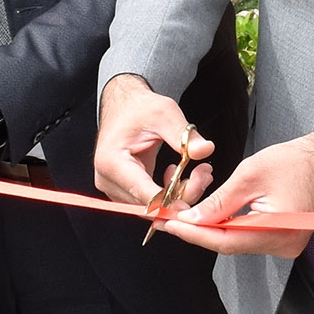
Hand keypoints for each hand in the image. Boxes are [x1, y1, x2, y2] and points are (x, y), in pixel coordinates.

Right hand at [93, 75, 212, 210]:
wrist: (124, 105)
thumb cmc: (138, 108)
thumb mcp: (164, 114)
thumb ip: (184, 134)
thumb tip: (205, 150)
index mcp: (112, 162)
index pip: (145, 194)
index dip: (172, 203)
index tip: (195, 204)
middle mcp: (108, 179)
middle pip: (149, 205)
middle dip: (182, 196)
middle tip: (204, 175)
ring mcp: (114, 187)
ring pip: (152, 207)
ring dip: (178, 195)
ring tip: (198, 173)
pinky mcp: (123, 189)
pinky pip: (150, 202)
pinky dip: (169, 193)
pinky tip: (179, 175)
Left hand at [161, 127, 313, 257]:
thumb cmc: (295, 161)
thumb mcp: (250, 174)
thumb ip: (220, 201)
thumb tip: (193, 219)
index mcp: (278, 230)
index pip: (225, 240)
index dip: (193, 234)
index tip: (168, 223)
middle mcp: (283, 246)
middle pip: (229, 244)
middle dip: (197, 231)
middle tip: (168, 218)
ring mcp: (285, 246)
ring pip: (237, 242)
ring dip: (210, 229)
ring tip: (183, 216)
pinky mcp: (284, 240)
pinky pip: (248, 238)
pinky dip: (227, 227)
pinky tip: (209, 218)